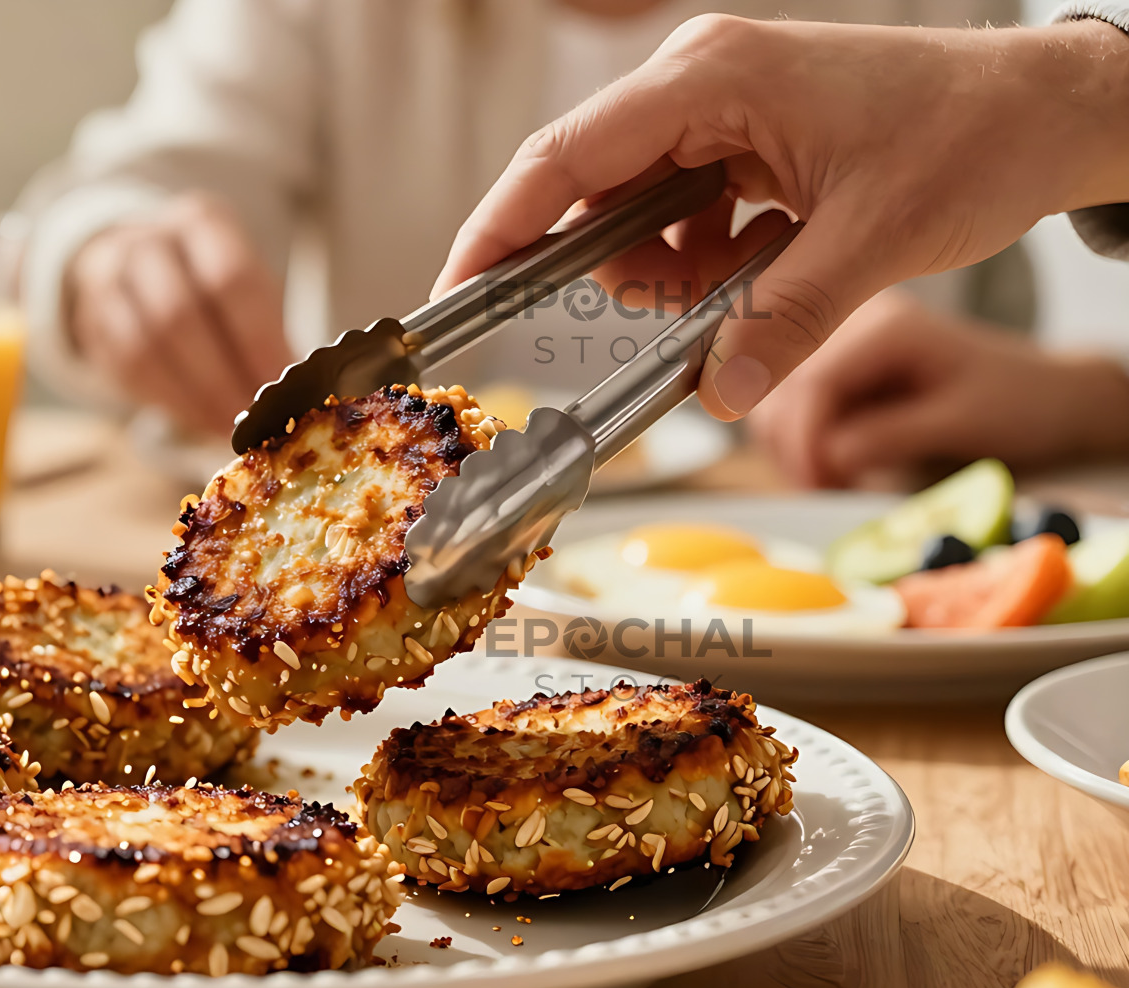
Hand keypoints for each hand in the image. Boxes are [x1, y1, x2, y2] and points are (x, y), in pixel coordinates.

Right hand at [65, 193, 291, 433]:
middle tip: (251, 420)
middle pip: (180, 314)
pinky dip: (167, 401)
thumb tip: (301, 396)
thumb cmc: (209, 284)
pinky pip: (127, 368)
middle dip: (220, 377)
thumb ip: (269, 335)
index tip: (279, 388)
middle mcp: (148, 242)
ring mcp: (110, 278)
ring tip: (226, 427)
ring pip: (145, 346)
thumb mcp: (248, 289)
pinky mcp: (93, 321)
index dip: (257, 339)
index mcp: (201, 222)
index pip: (230, 278)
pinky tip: (197, 418)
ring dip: (191, 397)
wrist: (137, 265)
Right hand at [432, 15, 1128, 419]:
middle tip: (689, 314)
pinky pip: (680, 217)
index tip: (455, 292)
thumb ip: (786, 320)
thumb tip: (718, 395)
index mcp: (711, 76)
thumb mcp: (876, 240)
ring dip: (676, 275)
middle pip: (593, 193)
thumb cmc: (970, 137)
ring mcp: (716, 108)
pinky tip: (773, 263)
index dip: (498, 228)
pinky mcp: (738, 139)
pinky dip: (710, 262)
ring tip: (757, 282)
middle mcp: (698, 82)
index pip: (564, 157)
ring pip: (636, 216)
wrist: (1046, 109)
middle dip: (624, 270)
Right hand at [748, 291, 1128, 487]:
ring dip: (791, 447)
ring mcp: (838, 338)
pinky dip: (800, 442)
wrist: (1045, 397)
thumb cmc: (1019, 404)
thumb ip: (890, 435)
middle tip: (823, 490)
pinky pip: (789, 405)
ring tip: (833, 480)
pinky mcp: (835, 363)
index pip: (811, 379)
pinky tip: (833, 464)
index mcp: (886, 325)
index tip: (815, 485)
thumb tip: (827, 455)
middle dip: (793, 446)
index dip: (802, 439)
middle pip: (779, 385)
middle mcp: (851, 319)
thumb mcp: (962, 421)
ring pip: (773, 397)